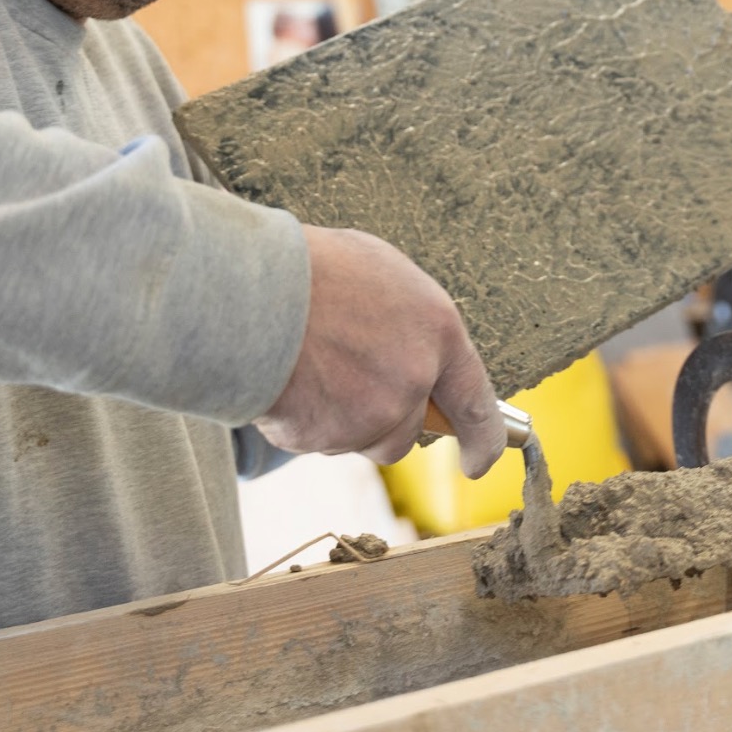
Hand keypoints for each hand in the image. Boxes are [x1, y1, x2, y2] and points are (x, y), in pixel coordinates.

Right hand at [256, 226, 504, 475]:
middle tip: (346, 382)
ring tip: (309, 366)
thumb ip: (412, 324)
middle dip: (381, 421)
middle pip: (405, 433)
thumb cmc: (313, 268)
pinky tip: (286, 378)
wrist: (249, 286)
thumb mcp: (385, 274)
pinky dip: (301, 420)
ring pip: (359, 440)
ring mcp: (369, 413)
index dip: (483, 441)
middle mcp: (412, 379)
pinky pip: (315, 441)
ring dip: (339, 420)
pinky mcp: (323, 436)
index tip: (478, 463)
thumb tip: (415, 352)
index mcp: (437, 332)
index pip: (477, 403)